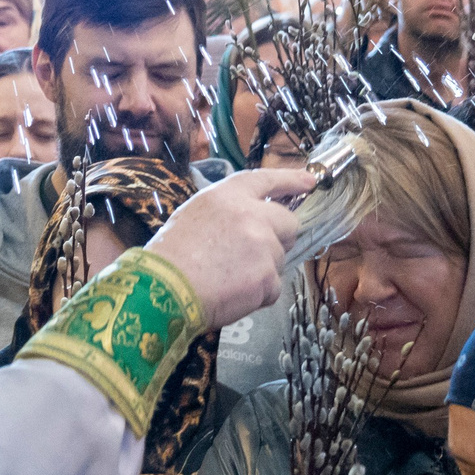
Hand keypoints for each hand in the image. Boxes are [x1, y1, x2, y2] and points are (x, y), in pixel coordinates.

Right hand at [144, 168, 315, 330]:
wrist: (164, 288)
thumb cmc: (171, 255)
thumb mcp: (194, 214)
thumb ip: (228, 211)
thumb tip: (253, 220)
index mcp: (228, 195)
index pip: (266, 180)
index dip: (291, 180)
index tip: (310, 182)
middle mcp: (251, 214)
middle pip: (288, 223)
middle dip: (279, 238)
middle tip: (253, 255)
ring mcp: (263, 246)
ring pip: (280, 259)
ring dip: (263, 270)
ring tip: (229, 278)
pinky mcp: (268, 277)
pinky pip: (273, 288)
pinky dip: (258, 295)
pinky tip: (232, 294)